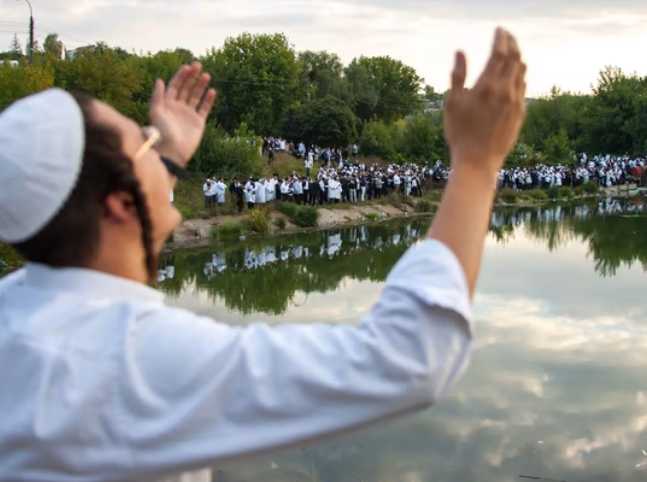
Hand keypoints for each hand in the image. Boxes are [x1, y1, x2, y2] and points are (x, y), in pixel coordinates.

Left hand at [149, 63, 216, 166]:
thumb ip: (157, 96)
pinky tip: (212, 91)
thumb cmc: (161, 133)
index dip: (180, 76)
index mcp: (167, 104)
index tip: (187, 67)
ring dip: (201, 85)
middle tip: (198, 65)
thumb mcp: (156, 112)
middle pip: (186, 88)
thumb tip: (160, 80)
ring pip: (196, 96)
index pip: (174, 86)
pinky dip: (208, 100)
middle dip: (192, 77)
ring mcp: (189, 114)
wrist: (172, 151)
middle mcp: (178, 107)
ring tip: (206, 75)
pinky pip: (204, 108)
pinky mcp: (198, 122)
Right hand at [444, 28, 526, 175]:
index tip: (498, 30)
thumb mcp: (452, 103)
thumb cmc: (459, 134)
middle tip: (507, 36)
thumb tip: (459, 52)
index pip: (500, 52)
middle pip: (515, 58)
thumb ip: (457, 76)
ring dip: (517, 59)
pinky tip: (513, 77)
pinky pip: (523, 88)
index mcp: (486, 86)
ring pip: (522, 72)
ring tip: (510, 54)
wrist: (478, 162)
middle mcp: (505, 91)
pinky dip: (519, 76)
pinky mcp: (521, 113)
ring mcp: (516, 102)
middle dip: (512, 43)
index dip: (501, 38)